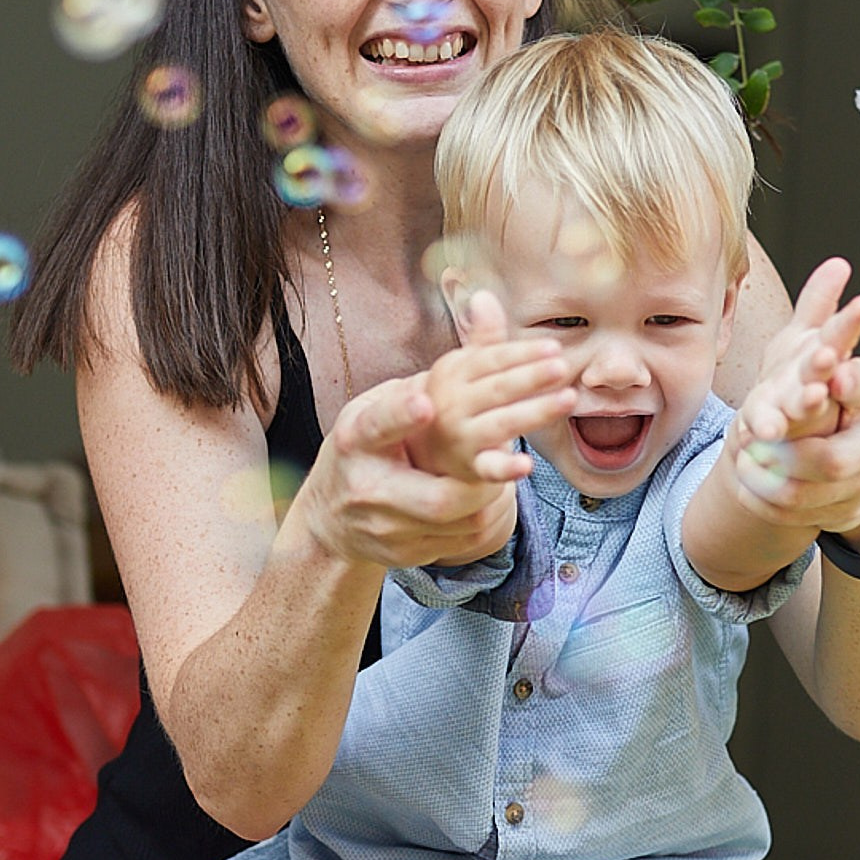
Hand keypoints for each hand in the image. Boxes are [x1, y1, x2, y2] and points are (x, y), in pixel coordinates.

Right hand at [298, 296, 571, 575]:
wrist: (330, 516)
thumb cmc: (367, 445)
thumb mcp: (380, 403)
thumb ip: (427, 376)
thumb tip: (484, 306)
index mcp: (357, 438)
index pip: (377, 425)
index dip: (400, 415)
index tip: (425, 402)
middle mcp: (367, 485)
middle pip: (437, 494)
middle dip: (491, 474)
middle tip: (529, 454)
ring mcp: (383, 526)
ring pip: (455, 520)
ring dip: (494, 493)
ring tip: (521, 466)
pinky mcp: (401, 553)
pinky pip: (455, 541)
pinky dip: (482, 517)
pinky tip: (497, 495)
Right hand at [404, 289, 572, 482]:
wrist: (422, 450)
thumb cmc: (454, 401)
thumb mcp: (462, 368)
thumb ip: (481, 338)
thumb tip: (484, 295)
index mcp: (453, 373)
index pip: (491, 360)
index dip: (522, 354)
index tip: (553, 347)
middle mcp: (454, 404)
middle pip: (498, 388)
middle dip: (530, 376)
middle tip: (562, 366)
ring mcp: (461, 437)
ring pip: (502, 423)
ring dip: (535, 411)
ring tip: (568, 399)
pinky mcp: (470, 467)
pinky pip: (489, 469)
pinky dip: (506, 469)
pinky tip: (527, 465)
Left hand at [730, 259, 859, 549]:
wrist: (852, 463)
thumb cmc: (832, 396)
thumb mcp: (820, 352)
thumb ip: (822, 312)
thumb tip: (835, 265)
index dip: (850, 383)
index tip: (832, 375)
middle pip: (838, 455)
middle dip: (796, 449)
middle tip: (763, 434)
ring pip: (813, 488)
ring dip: (773, 474)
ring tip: (744, 456)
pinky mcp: (845, 509)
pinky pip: (802, 512)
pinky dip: (770, 496)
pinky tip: (748, 478)